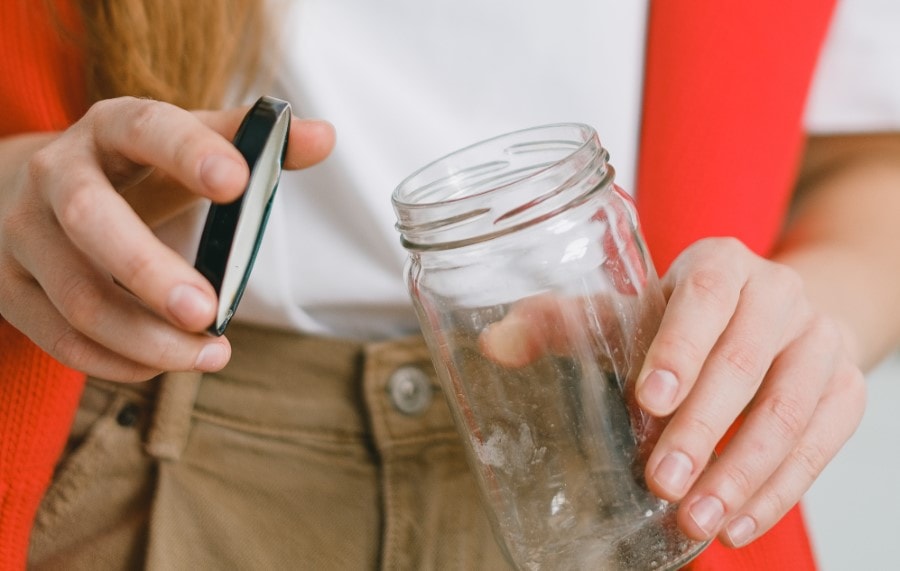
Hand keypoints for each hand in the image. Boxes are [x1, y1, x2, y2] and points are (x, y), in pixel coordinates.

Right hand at [0, 97, 334, 381]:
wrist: (39, 189)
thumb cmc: (135, 169)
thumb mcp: (188, 145)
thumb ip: (253, 143)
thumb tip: (325, 137)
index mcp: (110, 128)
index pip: (145, 128)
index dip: (188, 153)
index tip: (238, 183)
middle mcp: (55, 176)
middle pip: (90, 221)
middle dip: (150, 271)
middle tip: (211, 312)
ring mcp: (22, 235)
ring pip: (78, 298)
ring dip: (147, 338)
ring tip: (210, 354)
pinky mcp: (10, 289)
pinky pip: (62, 340)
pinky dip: (120, 362)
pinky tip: (164, 364)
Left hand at [480, 237, 864, 547]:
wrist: (775, 316)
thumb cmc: (685, 317)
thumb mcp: (628, 310)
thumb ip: (563, 323)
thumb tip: (493, 342)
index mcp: (720, 264)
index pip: (706, 296)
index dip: (679, 347)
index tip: (648, 401)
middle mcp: (779, 294)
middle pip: (745, 362)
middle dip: (701, 429)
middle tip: (661, 481)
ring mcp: (819, 340)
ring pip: (789, 411)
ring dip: (741, 473)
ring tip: (695, 518)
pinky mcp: (844, 389)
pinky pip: (821, 444)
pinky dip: (779, 490)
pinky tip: (737, 523)